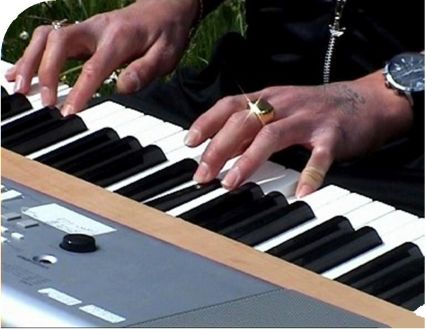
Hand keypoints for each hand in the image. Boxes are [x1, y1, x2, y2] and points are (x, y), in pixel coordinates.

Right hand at [5, 0, 197, 114]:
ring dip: (30, 61)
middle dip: (44, 71)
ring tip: (19, 87)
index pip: (94, 66)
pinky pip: (49, 38)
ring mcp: (86, 28)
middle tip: (42, 101)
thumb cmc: (165, 33)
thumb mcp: (165, 55)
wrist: (165, 8)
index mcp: (119, 38)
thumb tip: (123, 88)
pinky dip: (32, 54)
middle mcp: (96, 29)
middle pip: (58, 42)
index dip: (79, 90)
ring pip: (47, 36)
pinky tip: (20, 72)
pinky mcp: (81, 32)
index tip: (68, 112)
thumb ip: (145, 70)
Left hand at [184, 71, 412, 196]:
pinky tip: (300, 193)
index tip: (188, 142)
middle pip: (244, 122)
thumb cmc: (315, 107)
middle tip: (203, 174)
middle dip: (218, 148)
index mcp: (269, 98)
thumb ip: (253, 125)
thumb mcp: (280, 108)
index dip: (207, 122)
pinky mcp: (333, 135)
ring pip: (272, 136)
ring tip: (231, 183)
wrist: (364, 99)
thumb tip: (221, 147)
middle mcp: (284, 104)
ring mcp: (308, 119)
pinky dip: (310, 174)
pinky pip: (319, 156)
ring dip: (248, 160)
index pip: (230, 105)